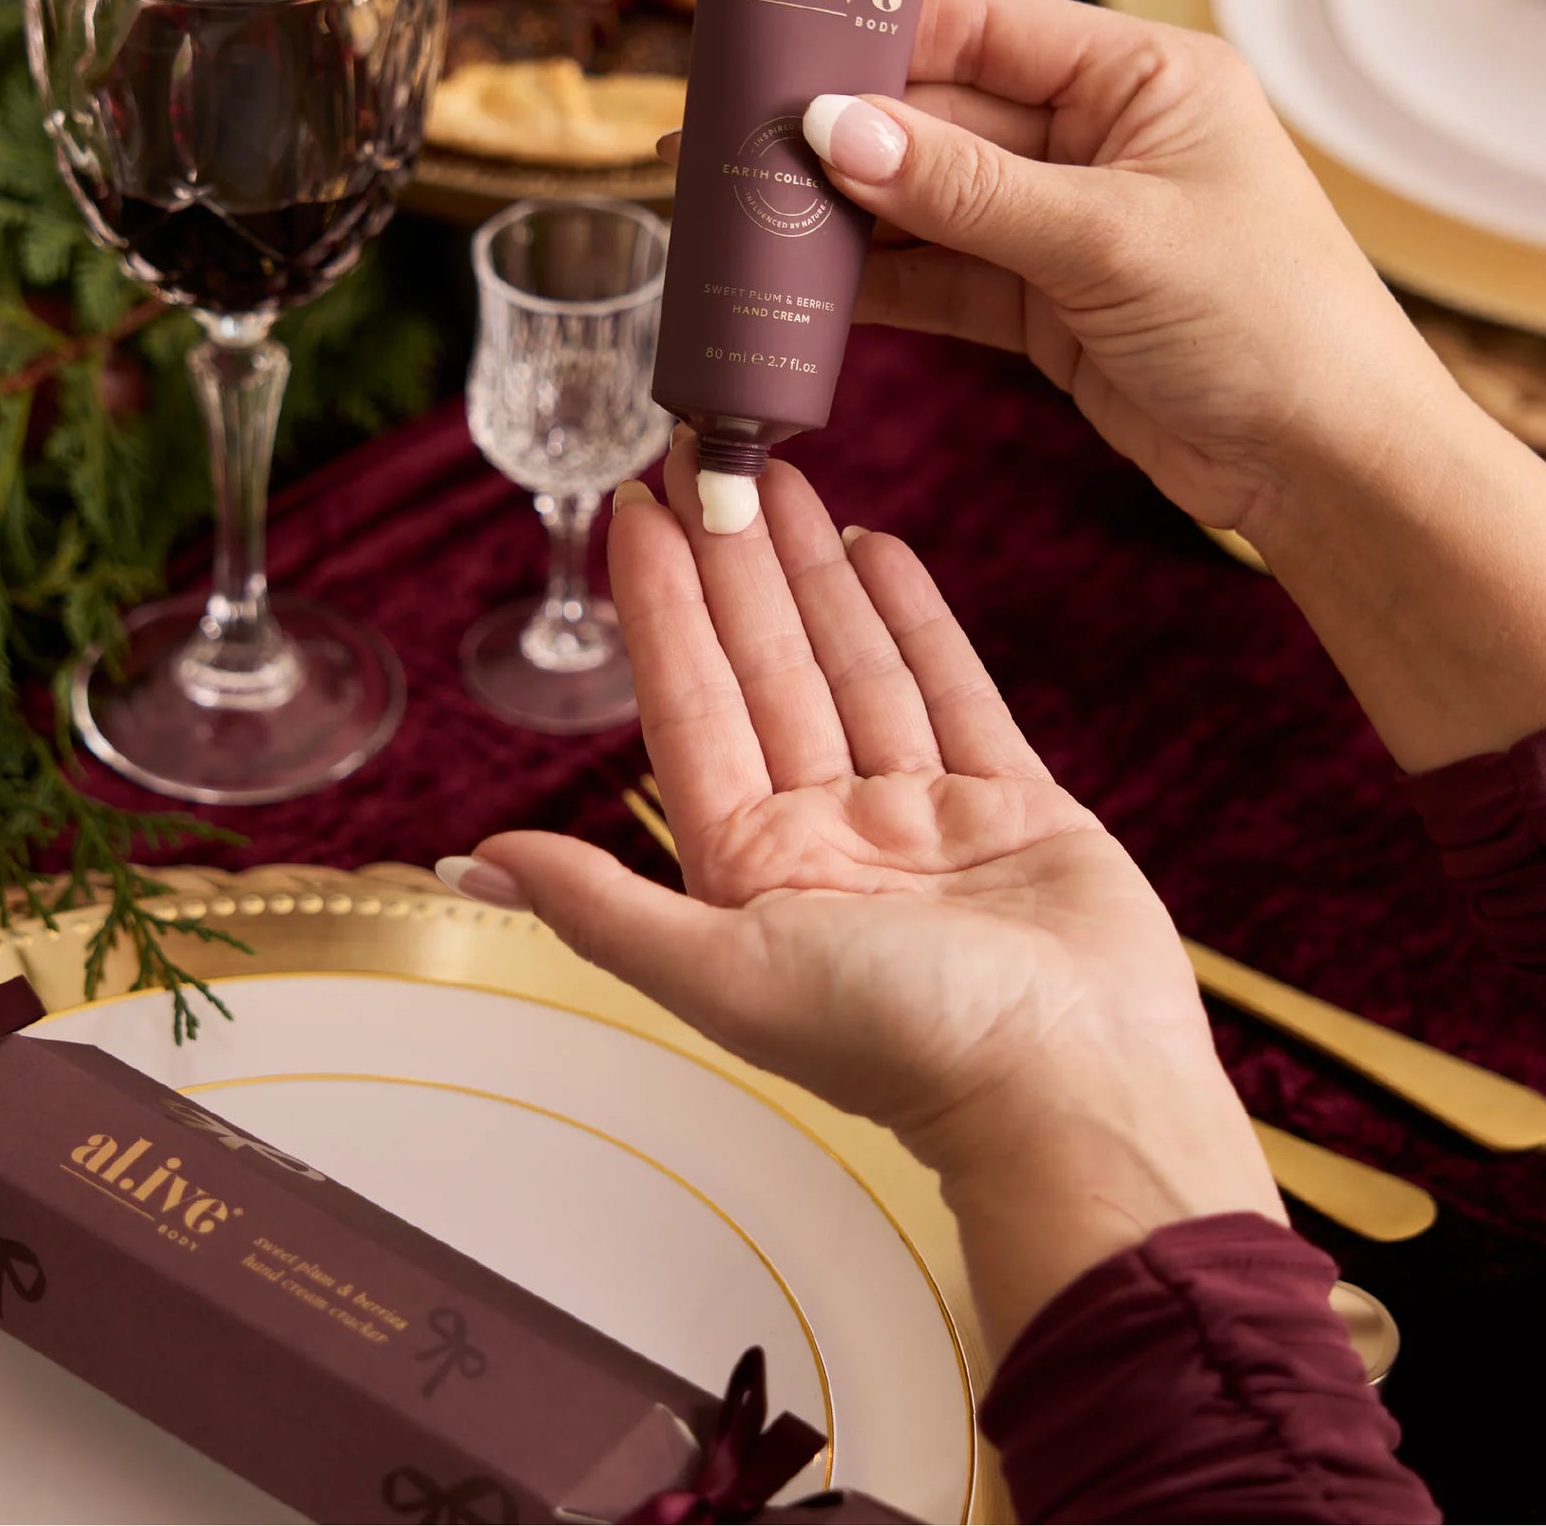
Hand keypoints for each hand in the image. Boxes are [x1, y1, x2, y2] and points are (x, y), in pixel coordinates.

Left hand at [442, 437, 1281, 1350]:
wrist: (1075, 1092)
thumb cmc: (900, 1047)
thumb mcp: (726, 973)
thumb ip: (601, 907)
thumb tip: (470, 859)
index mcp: (749, 867)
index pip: (689, 703)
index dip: (660, 605)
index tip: (634, 512)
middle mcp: (825, 832)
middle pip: (766, 666)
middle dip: (731, 560)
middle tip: (704, 453)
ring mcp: (918, 814)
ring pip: (852, 663)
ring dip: (813, 572)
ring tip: (782, 477)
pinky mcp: (1009, 805)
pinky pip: (951, 689)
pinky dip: (914, 620)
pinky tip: (876, 549)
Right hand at [662, 0, 1464, 544]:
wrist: (1323, 466)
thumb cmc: (1264, 322)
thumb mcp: (1106, 239)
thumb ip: (964, 187)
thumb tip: (832, 129)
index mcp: (1143, 77)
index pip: (986, 31)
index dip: (882, 42)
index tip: (781, 56)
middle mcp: (1099, 138)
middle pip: (941, 119)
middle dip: (842, 139)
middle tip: (728, 146)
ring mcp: (1064, 224)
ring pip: (928, 204)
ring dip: (844, 216)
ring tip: (742, 217)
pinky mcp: (1041, 305)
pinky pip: (938, 278)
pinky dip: (875, 285)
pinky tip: (803, 287)